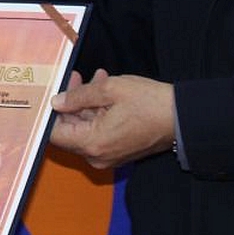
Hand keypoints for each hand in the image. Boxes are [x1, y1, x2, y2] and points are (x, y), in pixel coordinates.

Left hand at [49, 69, 175, 169]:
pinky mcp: (118, 152)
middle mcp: (97, 155)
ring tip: (97, 79)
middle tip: (78, 78)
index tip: (55, 92)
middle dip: (71, 103)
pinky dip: (99, 114)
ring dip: (87, 105)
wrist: (182, 119)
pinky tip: (106, 92)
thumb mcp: (111, 89)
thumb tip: (57, 102)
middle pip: (70, 131)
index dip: (51, 112)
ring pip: (85, 129)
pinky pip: (99, 133)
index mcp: (92, 143)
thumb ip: (79, 96)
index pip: (54, 134)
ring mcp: (108, 156)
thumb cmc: (150, 103)